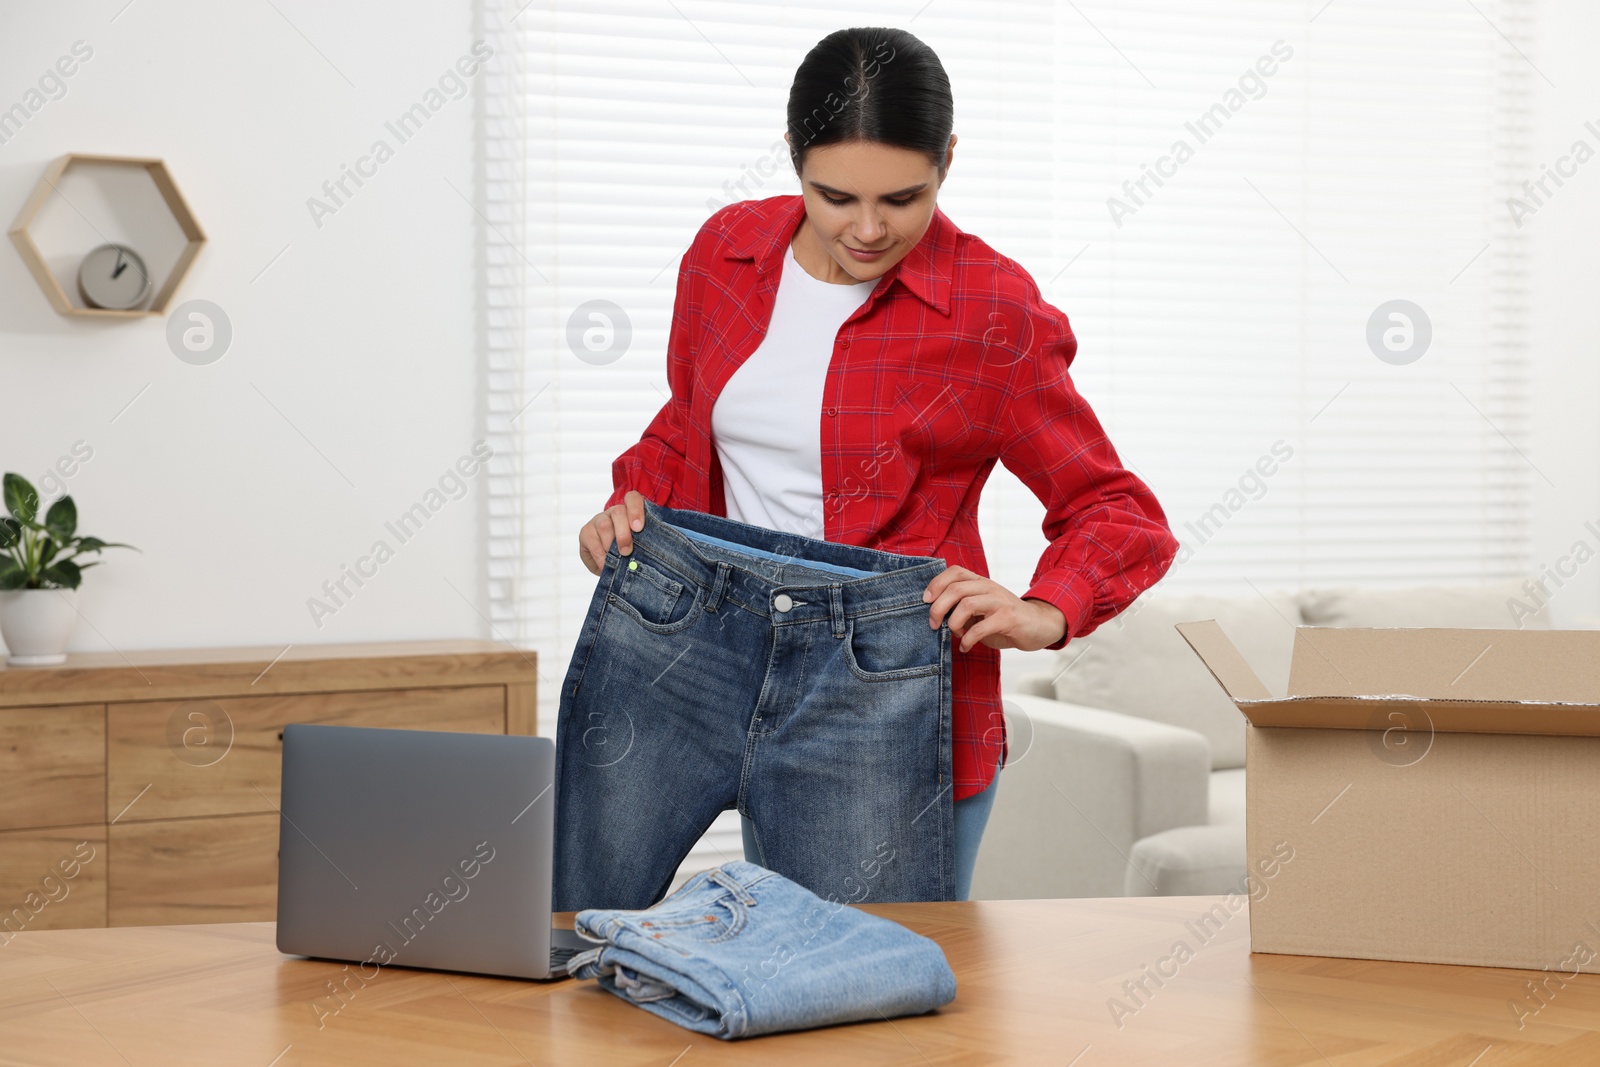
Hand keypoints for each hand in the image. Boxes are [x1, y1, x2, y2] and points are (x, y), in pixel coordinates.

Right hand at [578, 490, 647, 575]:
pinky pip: (592, 540)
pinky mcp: (586, 531)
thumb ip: (643, 543)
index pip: (632, 499)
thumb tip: (646, 553)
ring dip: (611, 544)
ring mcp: (598, 520)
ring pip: (604, 525)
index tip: (639, 528)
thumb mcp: (639, 545)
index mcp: (630, 510)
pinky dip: (600, 555)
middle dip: (623, 533)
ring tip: (616, 559)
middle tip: (627, 551)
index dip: (636, 510)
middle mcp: (614, 512)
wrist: (610, 562)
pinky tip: (604, 564)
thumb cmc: (630, 551)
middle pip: (618, 512)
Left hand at [921, 565, 1066, 651]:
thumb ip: (961, 607)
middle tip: (933, 625)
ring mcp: (999, 601)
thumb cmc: (1003, 619)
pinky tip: (966, 646)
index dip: (936, 584)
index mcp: (980, 582)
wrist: (1038, 625)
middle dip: (938, 608)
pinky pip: (980, 628)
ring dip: (953, 623)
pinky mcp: (1008, 618)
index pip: (955, 572)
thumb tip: (934, 616)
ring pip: (966, 604)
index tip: (925, 600)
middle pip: (956, 589)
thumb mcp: (981, 609)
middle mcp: (989, 587)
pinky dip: (968, 640)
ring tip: (954, 635)